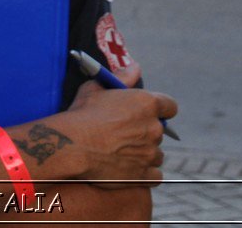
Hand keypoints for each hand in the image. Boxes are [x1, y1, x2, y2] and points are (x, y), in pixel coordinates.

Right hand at [55, 80, 176, 188]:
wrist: (71, 146)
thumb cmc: (82, 114)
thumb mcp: (97, 88)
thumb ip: (121, 77)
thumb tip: (135, 66)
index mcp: (146, 104)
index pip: (170, 106)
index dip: (160, 109)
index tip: (148, 112)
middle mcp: (154, 129)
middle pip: (159, 131)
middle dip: (145, 131)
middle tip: (123, 133)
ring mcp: (150, 154)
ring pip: (156, 153)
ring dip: (144, 152)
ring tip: (122, 152)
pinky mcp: (144, 175)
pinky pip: (154, 175)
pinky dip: (145, 173)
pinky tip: (129, 168)